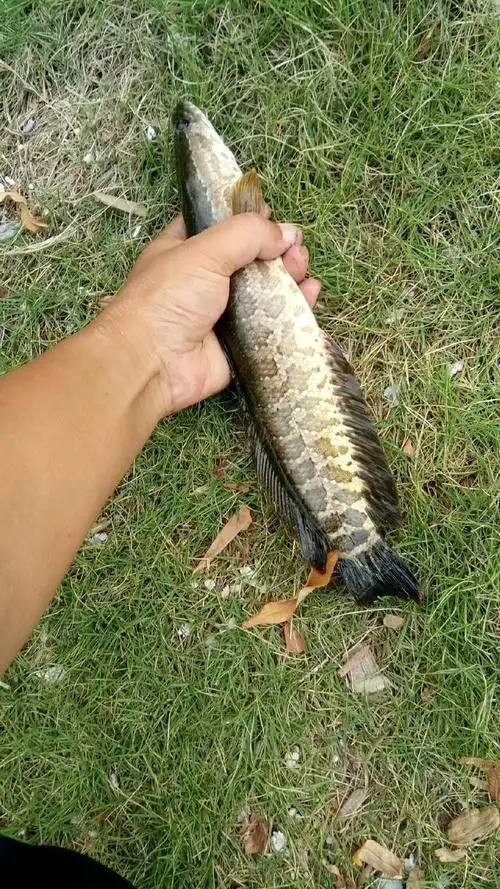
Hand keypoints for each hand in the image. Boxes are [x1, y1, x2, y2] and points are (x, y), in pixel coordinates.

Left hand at [103, 214, 320, 416]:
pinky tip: (310, 297)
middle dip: (279, 252)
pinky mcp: (240, 344)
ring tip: (304, 272)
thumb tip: (287, 234)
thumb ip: (247, 234)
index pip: (222, 226)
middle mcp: (205, 280)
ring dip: (290, 278)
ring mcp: (223, 314)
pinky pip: (273, 325)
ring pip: (267, 292)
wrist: (151, 363)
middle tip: (296, 252)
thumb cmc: (167, 299)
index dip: (250, 220)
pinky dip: (295, 311)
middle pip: (252, 260)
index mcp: (186, 250)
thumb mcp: (204, 251)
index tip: (276, 219)